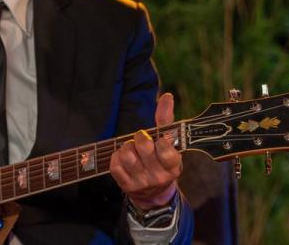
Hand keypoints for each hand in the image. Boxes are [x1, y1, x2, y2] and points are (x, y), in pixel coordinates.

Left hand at [110, 92, 182, 211]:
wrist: (154, 193)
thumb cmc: (162, 160)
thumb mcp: (170, 144)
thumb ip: (166, 120)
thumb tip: (167, 96)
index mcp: (173, 165)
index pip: (165, 149)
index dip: (159, 140)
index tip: (158, 138)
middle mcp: (158, 176)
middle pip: (143, 147)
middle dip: (140, 137)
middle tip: (141, 138)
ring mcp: (142, 183)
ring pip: (126, 155)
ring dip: (126, 146)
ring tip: (131, 147)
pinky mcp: (126, 186)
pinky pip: (115, 165)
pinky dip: (116, 156)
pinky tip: (122, 156)